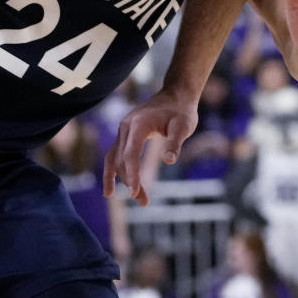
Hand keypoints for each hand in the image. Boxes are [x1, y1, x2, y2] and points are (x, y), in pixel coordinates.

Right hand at [103, 90, 197, 205]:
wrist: (176, 94)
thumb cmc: (182, 111)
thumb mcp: (183, 126)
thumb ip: (175, 142)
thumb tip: (169, 161)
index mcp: (138, 124)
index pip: (131, 154)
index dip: (132, 175)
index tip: (135, 193)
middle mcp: (126, 126)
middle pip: (122, 159)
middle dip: (130, 182)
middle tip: (144, 202)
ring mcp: (123, 129)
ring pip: (115, 158)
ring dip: (121, 179)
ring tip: (133, 198)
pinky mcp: (126, 133)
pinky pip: (115, 154)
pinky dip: (114, 170)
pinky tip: (114, 187)